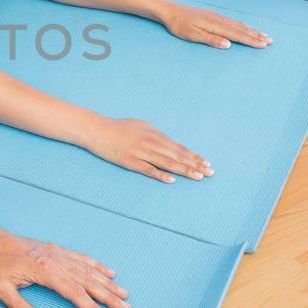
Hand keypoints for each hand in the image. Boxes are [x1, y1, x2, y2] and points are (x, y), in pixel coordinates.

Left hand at [0, 234, 129, 307]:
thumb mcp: (2, 288)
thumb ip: (19, 306)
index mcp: (45, 271)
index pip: (74, 292)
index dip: (92, 306)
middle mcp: (57, 261)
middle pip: (88, 282)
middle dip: (109, 296)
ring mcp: (59, 254)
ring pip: (89, 270)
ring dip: (108, 282)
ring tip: (124, 294)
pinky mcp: (58, 250)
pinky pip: (82, 258)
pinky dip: (98, 265)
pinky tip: (110, 272)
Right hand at [85, 115, 210, 182]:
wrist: (97, 130)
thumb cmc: (119, 127)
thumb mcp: (142, 126)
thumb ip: (156, 135)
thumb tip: (169, 143)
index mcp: (155, 135)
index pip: (180, 148)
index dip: (194, 157)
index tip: (207, 164)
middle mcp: (151, 143)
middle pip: (177, 156)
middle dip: (195, 165)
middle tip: (210, 173)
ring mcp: (141, 152)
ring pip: (167, 163)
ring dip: (184, 170)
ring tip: (198, 177)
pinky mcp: (130, 161)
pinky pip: (147, 169)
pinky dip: (160, 175)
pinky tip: (171, 180)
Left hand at [160, 3, 270, 49]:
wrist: (169, 11)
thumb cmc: (178, 25)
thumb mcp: (192, 35)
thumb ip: (210, 39)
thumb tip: (228, 45)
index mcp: (215, 26)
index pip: (237, 35)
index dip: (251, 40)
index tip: (264, 45)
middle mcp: (219, 20)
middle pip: (241, 29)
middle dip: (256, 36)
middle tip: (271, 41)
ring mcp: (217, 17)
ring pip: (238, 25)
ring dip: (252, 30)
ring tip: (264, 35)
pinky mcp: (213, 16)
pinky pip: (232, 21)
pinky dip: (242, 25)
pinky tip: (246, 27)